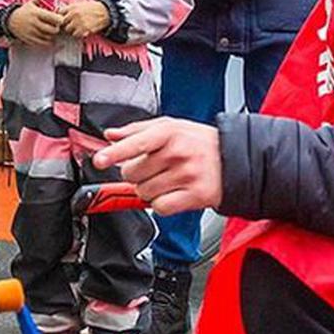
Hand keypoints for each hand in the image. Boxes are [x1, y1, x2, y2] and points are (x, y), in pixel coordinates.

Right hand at [7, 0, 62, 45]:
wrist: (10, 21)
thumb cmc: (24, 11)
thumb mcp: (32, 3)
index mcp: (37, 13)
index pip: (54, 18)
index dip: (60, 19)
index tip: (60, 19)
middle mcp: (34, 23)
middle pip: (53, 30)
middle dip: (57, 28)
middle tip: (56, 26)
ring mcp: (32, 32)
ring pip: (49, 37)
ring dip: (52, 35)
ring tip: (50, 30)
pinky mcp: (30, 39)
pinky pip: (43, 43)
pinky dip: (47, 41)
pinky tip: (46, 36)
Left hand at [59, 0, 109, 38]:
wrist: (106, 12)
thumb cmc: (94, 8)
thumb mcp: (81, 4)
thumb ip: (71, 8)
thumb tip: (62, 13)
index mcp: (72, 7)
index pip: (60, 12)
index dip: (61, 16)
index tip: (63, 18)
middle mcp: (74, 14)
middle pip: (63, 23)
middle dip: (66, 24)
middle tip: (71, 24)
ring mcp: (78, 22)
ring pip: (68, 30)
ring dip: (72, 30)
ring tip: (78, 28)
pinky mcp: (83, 29)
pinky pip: (76, 35)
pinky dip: (78, 34)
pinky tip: (82, 30)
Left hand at [92, 117, 222, 214]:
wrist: (234, 158)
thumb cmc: (198, 142)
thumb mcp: (170, 127)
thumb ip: (137, 130)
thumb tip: (110, 135)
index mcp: (168, 133)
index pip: (135, 143)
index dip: (114, 153)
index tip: (99, 160)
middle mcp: (178, 152)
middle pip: (132, 173)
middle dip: (136, 174)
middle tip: (153, 169)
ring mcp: (187, 175)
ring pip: (144, 192)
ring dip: (149, 190)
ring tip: (166, 180)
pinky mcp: (196, 195)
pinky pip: (160, 207)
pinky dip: (161, 204)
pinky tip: (173, 193)